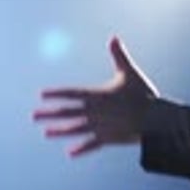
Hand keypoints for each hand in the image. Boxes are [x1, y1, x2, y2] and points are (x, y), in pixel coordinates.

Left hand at [33, 36, 158, 156]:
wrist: (156, 119)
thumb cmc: (143, 94)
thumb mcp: (129, 72)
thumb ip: (119, 55)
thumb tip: (113, 37)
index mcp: (97, 95)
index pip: (71, 93)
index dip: (56, 94)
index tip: (42, 95)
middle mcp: (94, 112)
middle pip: (67, 112)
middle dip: (49, 113)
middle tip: (33, 116)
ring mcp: (100, 127)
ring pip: (75, 129)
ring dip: (59, 131)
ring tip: (46, 133)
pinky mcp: (108, 138)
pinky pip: (91, 144)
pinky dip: (80, 148)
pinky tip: (70, 153)